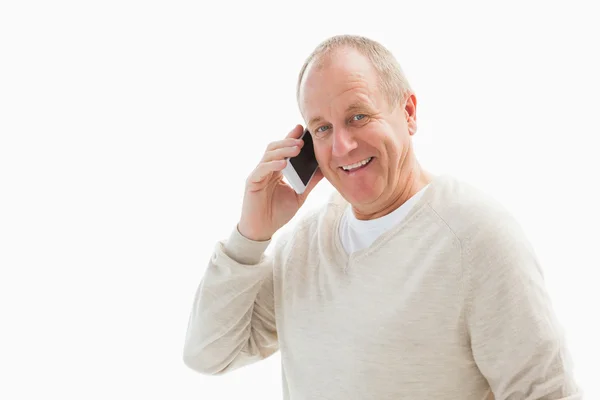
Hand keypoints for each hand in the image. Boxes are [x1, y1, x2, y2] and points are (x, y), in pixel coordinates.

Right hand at [238, 125, 323, 241]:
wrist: (263, 229)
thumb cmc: (277, 213)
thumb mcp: (299, 195)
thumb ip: (309, 182)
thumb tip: (324, 169)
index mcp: (277, 170)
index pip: (284, 150)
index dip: (291, 138)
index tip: (303, 129)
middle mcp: (266, 169)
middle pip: (275, 148)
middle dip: (289, 142)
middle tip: (302, 140)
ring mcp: (258, 174)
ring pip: (268, 155)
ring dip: (283, 150)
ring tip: (297, 148)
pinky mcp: (252, 182)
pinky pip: (262, 169)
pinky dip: (273, 165)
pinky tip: (284, 164)